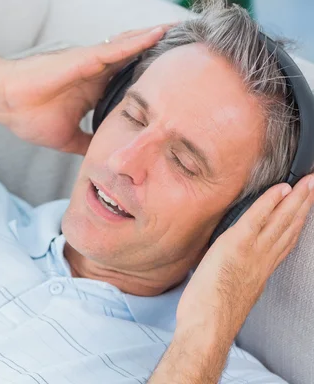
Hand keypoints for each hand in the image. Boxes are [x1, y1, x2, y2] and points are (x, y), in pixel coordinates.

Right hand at [0, 25, 169, 154]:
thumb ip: (87, 142)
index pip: (131, 82)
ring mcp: (90, 63)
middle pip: (136, 59)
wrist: (6, 103)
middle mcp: (96, 72)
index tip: (179, 86)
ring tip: (185, 34)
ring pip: (131, 47)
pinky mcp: (82, 59)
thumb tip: (102, 156)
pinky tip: (158, 34)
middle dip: (162, 56)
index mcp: (94, 89)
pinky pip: (114, 48)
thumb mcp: (68, 138)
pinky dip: (137, 41)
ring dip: (157, 40)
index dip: (154, 81)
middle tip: (194, 52)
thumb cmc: (29, 115)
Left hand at [176, 175, 313, 343]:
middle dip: (304, 204)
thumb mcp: (229, 290)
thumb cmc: (210, 314)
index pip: (284, 240)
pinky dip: (270, 202)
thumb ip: (237, 275)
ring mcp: (252, 253)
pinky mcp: (236, 246)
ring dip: (296, 198)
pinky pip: (257, 219)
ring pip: (280, 220)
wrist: (206, 327)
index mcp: (261, 270)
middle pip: (289, 227)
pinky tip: (281, 189)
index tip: (304, 207)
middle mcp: (263, 260)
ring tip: (309, 181)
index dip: (297, 221)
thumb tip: (233, 267)